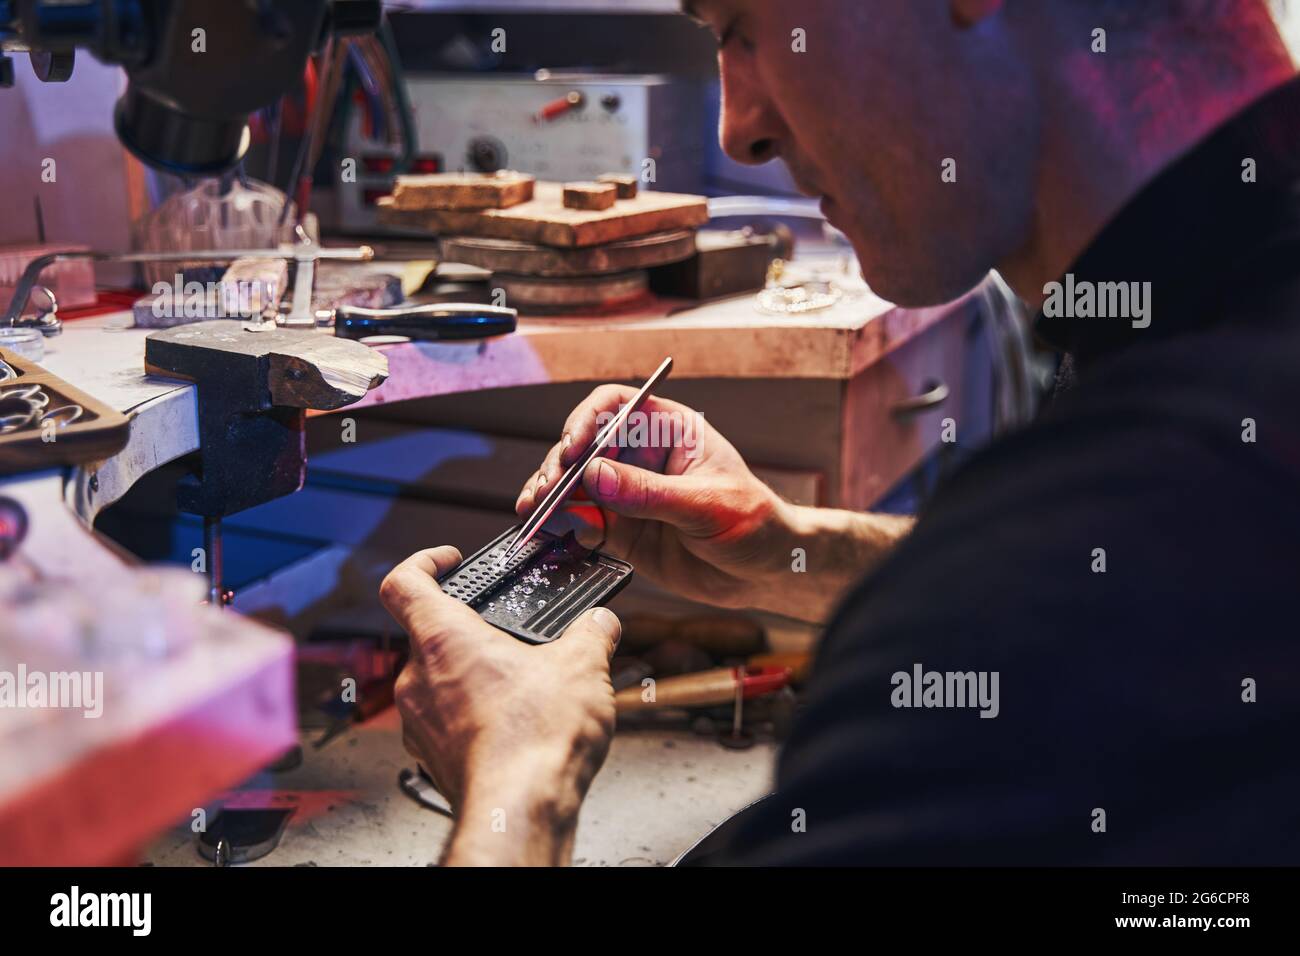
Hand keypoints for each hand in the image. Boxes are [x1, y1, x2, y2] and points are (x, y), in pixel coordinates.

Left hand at [380, 545, 621, 865]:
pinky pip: (444, 720)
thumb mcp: (583, 666)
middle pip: (426, 634)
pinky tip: (513, 723)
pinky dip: (472, 713)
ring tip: (520, 682)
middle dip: (469, 630)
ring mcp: (418, 722)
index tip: (449, 560)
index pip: (403, 581)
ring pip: (436, 680)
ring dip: (471, 675)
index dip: (423, 561)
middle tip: (507, 634)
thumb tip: (600, 623)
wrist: (520, 811)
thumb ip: (591, 633)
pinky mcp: (432, 757)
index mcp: (442, 639)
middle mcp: (417, 678)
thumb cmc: (535, 740)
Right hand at [514, 386, 794, 611]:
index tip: (573, 448)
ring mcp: (626, 494)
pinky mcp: (620, 530)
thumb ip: (649, 493)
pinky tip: (548, 536)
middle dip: (559, 467)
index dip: (586, 420)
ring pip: (574, 487)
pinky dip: (561, 529)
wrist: (766, 571)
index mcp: (666, 430)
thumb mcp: (706, 504)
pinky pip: (580, 524)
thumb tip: (595, 477)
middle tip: (545, 492)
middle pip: (584, 448)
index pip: (615, 406)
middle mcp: (640, 457)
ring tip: (533, 514)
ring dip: (549, 498)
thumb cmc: (754, 522)